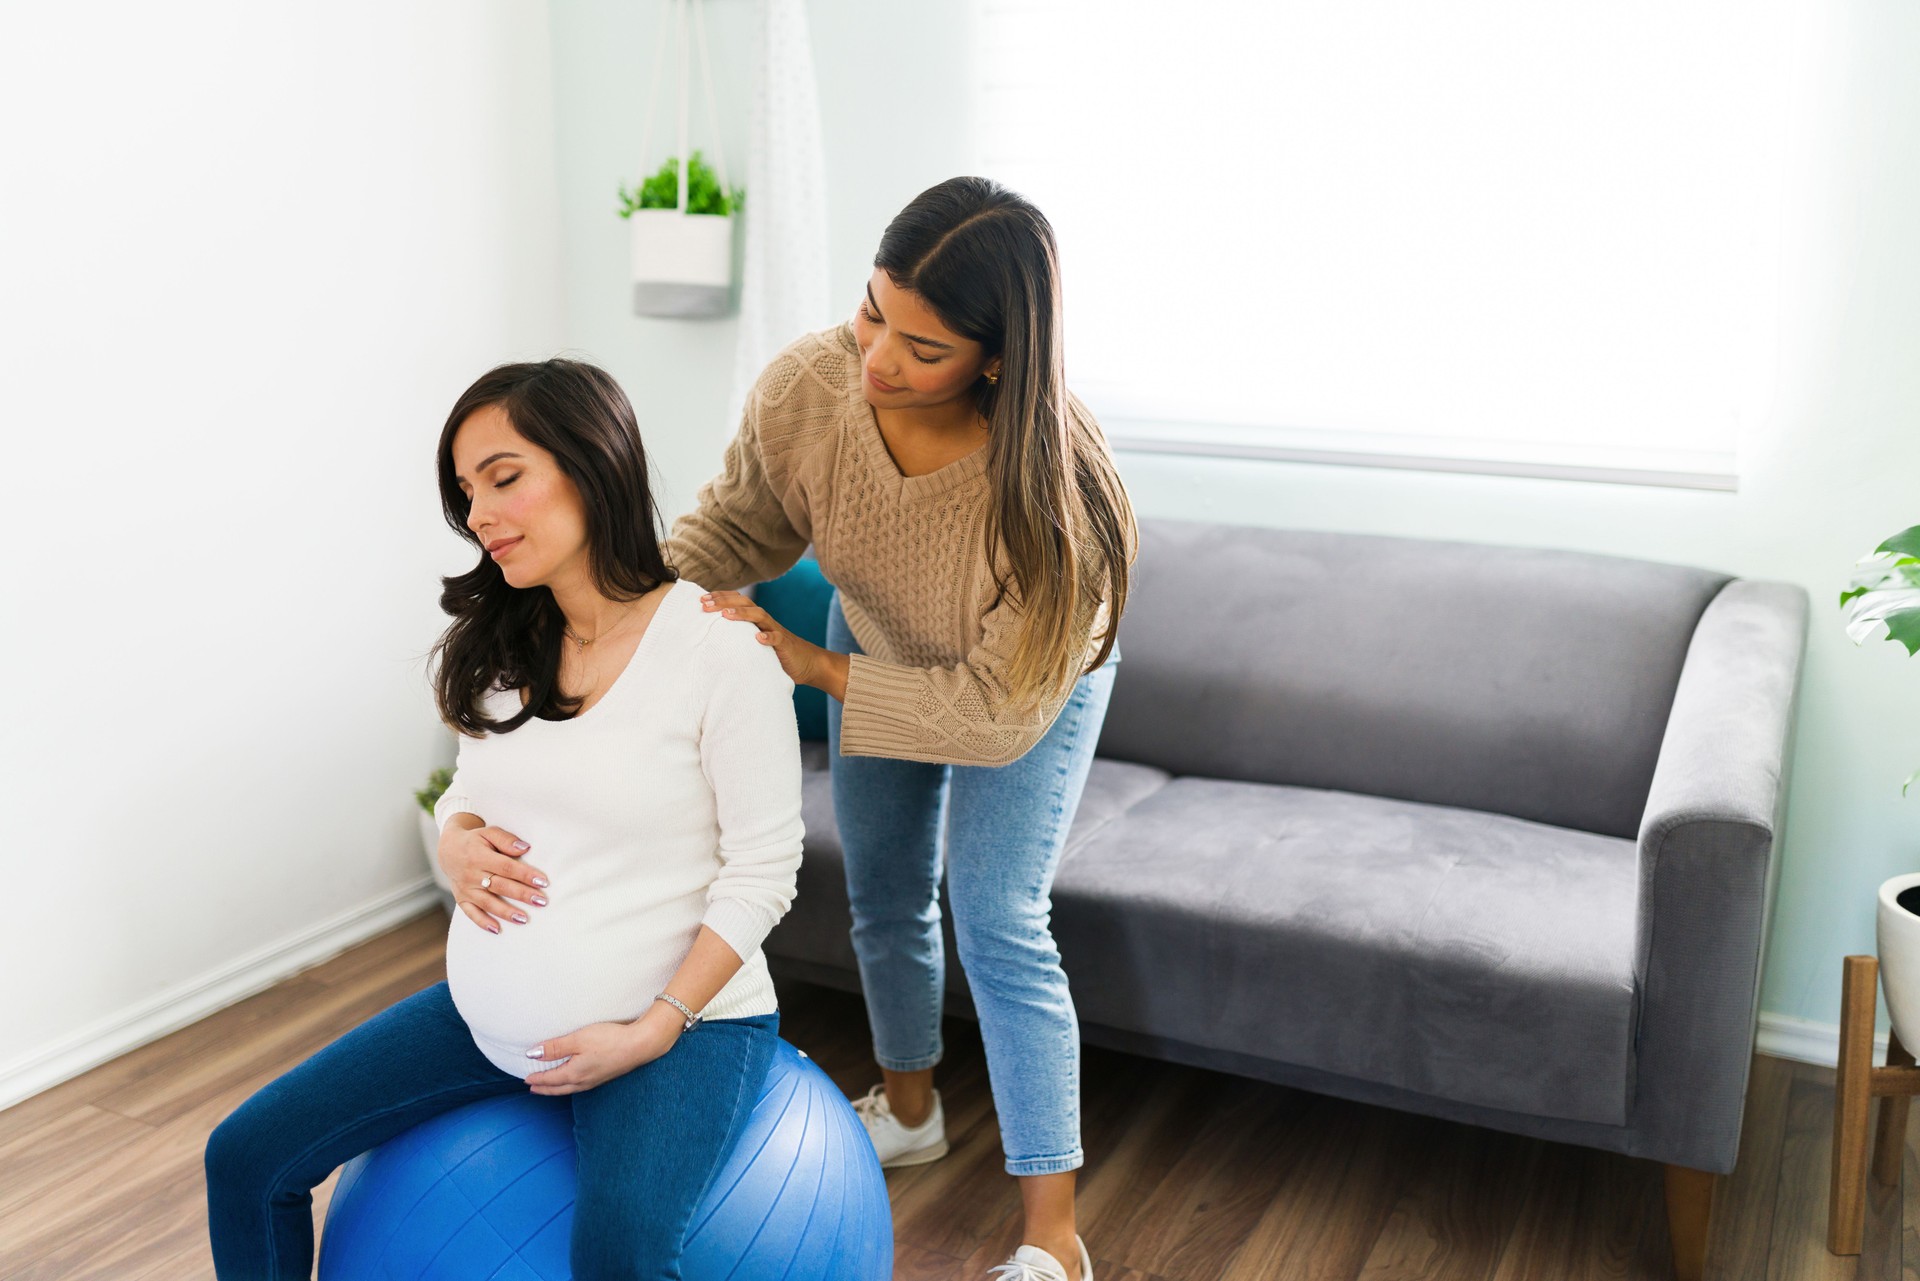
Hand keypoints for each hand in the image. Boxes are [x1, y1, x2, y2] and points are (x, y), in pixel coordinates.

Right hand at [439, 821, 550, 934]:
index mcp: (480, 856)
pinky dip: (483, 923)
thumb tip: (525, 848)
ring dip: (506, 912)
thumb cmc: (475, 841)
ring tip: (524, 919)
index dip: (525, 874)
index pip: (506, 867)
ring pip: (487, 903)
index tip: (543, 881)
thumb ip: (506, 840)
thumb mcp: (488, 833)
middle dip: (522, 895)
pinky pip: (471, 913)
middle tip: (542, 901)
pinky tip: (497, 930)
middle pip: (500, 886)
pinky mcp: (461, 899)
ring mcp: (466, 889)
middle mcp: (471, 874)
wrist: (448, 850)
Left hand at [524, 1007, 681, 1094]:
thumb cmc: (609, 1040)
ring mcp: (595, 1080)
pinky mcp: (605, 1076)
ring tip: (551, 1086)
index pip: (550, 1079)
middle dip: (545, 1089)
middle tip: (533, 1089)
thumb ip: (555, 1047)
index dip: (537, 1079)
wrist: (640, 1045)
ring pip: (570, 1088)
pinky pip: (581, 1085)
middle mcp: (583, 1081)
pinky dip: (570, 1085)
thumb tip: (532, 1054)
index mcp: (574, 1073)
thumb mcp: (578, 1039)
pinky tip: (575, 1080)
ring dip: (557, 1088)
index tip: (526, 1079)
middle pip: (559, 1088)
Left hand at [701, 590, 828, 686]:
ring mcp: (776, 631)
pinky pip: (777, 638)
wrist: (807, 662)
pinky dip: (768, 637)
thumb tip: (713, 638)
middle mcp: (765, 621)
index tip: (701, 599)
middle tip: (705, 604)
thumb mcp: (755, 642)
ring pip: (760, 615)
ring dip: (742, 614)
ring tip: (725, 615)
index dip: (721, 597)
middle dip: (724, 602)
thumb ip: (740, 637)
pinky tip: (759, 639)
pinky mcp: (785, 645)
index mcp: (757, 619)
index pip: (738, 601)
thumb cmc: (776, 653)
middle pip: (745, 603)